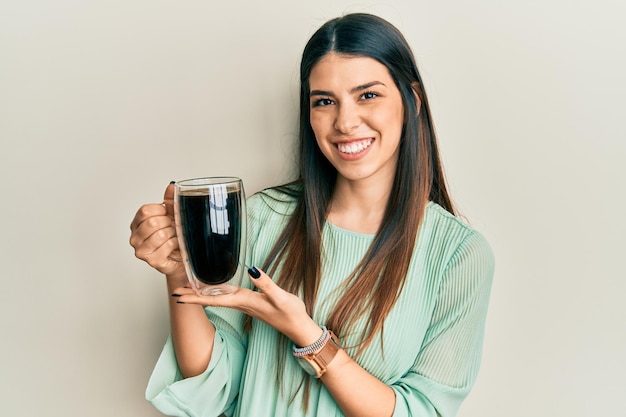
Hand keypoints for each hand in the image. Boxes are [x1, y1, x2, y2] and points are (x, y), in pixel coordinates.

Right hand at [130, 182, 184, 278]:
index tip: (167, 214)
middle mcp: (135, 237)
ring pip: (160, 234)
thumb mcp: (171, 215)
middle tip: (172, 227)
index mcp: (137, 223)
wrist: (180, 257)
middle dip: (168, 223)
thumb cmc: (172, 236)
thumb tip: (172, 186)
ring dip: (173, 234)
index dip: (161, 210)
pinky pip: (167, 246)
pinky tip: (175, 245)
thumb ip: (170, 201)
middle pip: (152, 222)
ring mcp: (142, 250)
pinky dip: (176, 243)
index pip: (145, 211)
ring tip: (174, 236)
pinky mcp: (152, 260)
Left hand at [171, 268, 321, 345]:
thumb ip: (266, 283)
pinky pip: (228, 297)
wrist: (299, 327)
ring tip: (188, 289)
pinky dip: (216, 293)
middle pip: (212, 300)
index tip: (178, 297)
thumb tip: (253, 269)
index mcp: (245, 301)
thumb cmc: (291, 313)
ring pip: (218, 298)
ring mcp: (246, 304)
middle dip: (193, 296)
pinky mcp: (251, 303)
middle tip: (174, 292)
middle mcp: (242, 303)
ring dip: (202, 295)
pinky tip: (214, 290)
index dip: (195, 298)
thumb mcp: (280, 297)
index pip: (214, 300)